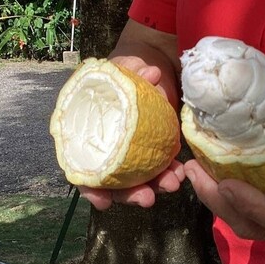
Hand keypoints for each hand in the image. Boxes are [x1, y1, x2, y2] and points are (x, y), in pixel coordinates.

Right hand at [79, 55, 185, 210]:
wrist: (152, 62)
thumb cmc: (129, 65)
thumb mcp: (126, 64)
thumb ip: (131, 70)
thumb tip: (151, 74)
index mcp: (89, 133)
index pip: (84, 170)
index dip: (91, 189)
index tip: (102, 202)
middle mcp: (109, 149)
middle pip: (114, 183)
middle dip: (130, 195)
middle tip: (147, 198)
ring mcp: (132, 152)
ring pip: (139, 180)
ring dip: (155, 186)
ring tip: (172, 183)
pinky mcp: (153, 149)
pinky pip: (159, 167)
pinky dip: (168, 172)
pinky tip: (180, 172)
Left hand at [184, 96, 264, 242]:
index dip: (253, 204)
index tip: (226, 184)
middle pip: (252, 226)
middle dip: (219, 203)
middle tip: (193, 171)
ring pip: (246, 226)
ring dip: (217, 203)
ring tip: (194, 172)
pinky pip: (250, 219)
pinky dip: (227, 202)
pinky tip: (212, 176)